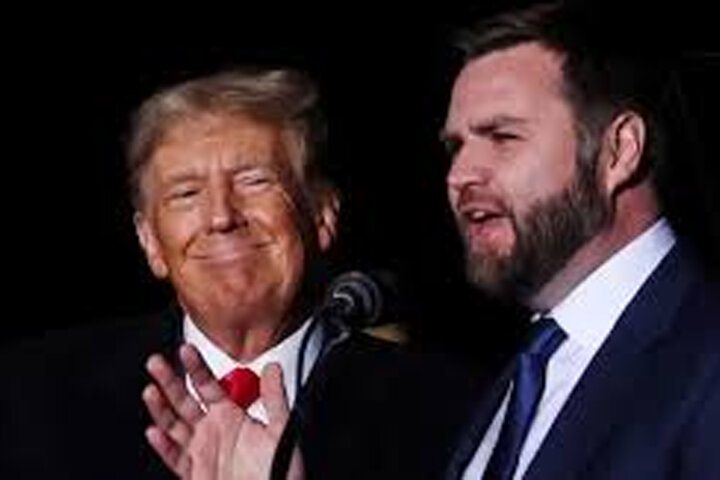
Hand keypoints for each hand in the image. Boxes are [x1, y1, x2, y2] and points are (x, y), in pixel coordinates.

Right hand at [143, 344, 303, 479]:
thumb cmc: (281, 473)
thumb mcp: (282, 430)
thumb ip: (275, 398)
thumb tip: (273, 368)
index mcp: (232, 417)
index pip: (208, 385)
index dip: (196, 367)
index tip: (185, 350)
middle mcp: (214, 432)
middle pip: (184, 401)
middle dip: (169, 381)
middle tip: (156, 362)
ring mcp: (202, 453)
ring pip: (174, 426)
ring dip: (161, 409)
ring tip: (151, 390)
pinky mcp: (195, 475)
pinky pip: (175, 458)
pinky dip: (164, 446)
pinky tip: (155, 432)